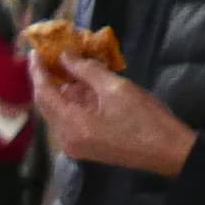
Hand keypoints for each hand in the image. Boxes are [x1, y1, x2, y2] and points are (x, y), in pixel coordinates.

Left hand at [35, 55, 196, 175]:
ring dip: (63, 90)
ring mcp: (75, 147)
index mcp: (71, 126)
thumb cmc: (146, 119)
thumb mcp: (116, 88)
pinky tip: (84, 87)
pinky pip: (69, 121)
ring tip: (71, 67)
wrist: (169, 152)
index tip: (35, 51)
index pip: (43, 95)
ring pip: (58, 113)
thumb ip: (86, 70)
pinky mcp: (85, 148)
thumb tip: (64, 56)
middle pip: (47, 105)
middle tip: (52, 56)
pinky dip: (73, 103)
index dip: (37, 71)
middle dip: (49, 80)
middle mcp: (66, 140)